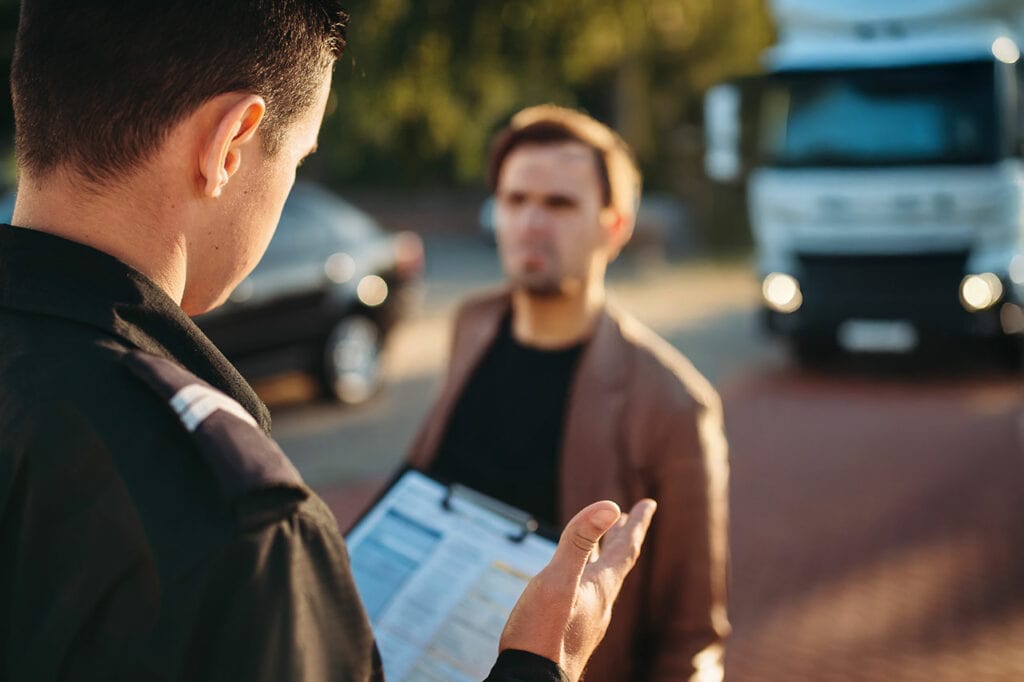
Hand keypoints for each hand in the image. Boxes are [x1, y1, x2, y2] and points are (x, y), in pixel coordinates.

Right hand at [498, 498, 657, 680]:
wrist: (533, 681)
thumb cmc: (543, 633)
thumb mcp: (558, 579)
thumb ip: (580, 542)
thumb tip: (609, 506)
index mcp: (601, 587)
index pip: (626, 549)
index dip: (638, 523)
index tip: (649, 503)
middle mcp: (600, 602)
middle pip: (618, 562)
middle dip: (623, 536)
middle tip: (630, 517)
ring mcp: (588, 619)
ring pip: (603, 579)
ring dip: (606, 556)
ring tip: (605, 544)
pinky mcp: (573, 631)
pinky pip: (588, 595)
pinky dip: (588, 577)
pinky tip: (575, 585)